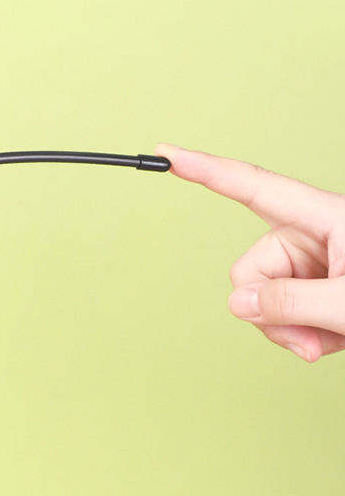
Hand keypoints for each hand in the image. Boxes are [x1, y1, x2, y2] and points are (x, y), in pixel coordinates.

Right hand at [155, 143, 344, 361]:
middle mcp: (316, 234)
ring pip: (262, 297)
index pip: (254, 187)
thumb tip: (236, 303)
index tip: (167, 153)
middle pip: (251, 267)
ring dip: (288, 329)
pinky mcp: (319, 286)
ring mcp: (316, 262)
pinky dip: (299, 334)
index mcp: (328, 216)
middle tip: (307, 340)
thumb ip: (289, 304)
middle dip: (270, 311)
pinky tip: (330, 339)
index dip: (206, 170)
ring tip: (328, 342)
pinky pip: (281, 311)